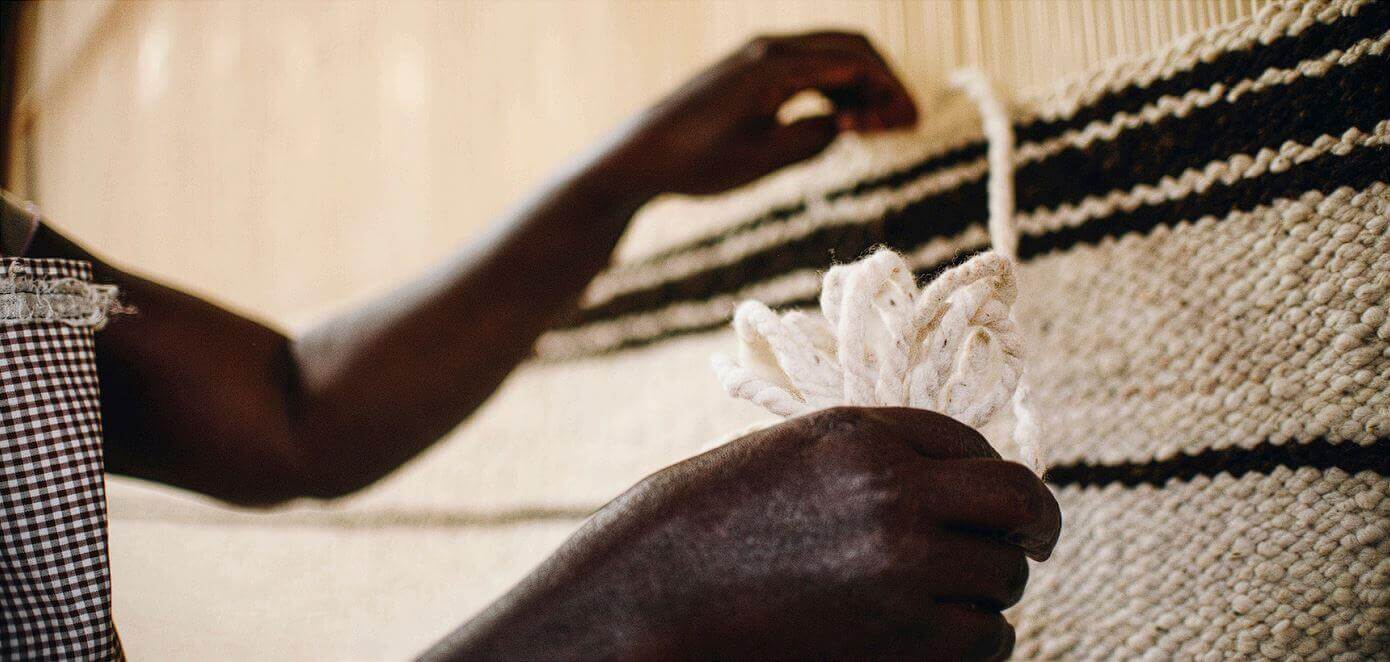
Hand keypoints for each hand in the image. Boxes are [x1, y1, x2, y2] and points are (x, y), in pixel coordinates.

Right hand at [430, 407, 1060, 660]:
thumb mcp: (785, 461)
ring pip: (1002, 581)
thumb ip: (868, 461)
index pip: (974, 446)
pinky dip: (976, 643)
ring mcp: (903, 569)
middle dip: (1029, 527)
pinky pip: (986, 641)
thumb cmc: (700, 528)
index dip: (991, 476)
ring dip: (988, 593)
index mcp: (862, 437)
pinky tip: (943, 639)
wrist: (646, 600)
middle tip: (1027, 547)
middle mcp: (895, 493)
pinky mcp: (902, 641)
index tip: (998, 502)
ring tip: (952, 603)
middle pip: (1017, 503)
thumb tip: (943, 488)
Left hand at [612, 32, 916, 195]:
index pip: (855, 63)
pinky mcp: (749, 70)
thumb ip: (813, 137)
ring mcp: (758, 56)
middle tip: (905, 122)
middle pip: (850, 47)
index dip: (890, 92)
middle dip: (884, 82)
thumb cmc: (696, 163)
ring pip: (830, 55)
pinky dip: (833, 86)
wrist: (640, 157)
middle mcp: (769, 49)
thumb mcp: (764, 160)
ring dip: (860, 84)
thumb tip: (847, 122)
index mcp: (775, 66)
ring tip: (878, 127)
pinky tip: (843, 120)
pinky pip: (806, 67)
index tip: (910, 124)